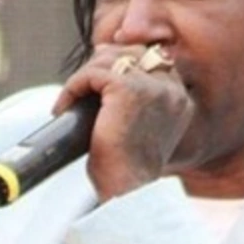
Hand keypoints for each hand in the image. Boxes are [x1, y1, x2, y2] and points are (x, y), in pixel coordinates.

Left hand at [54, 45, 192, 200]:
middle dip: (101, 64)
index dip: (121, 64)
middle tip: (80, 88)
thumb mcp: (137, 126)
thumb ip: (132, 92)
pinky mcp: (127, 89)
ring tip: (70, 101)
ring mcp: (152, 87)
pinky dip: (72, 87)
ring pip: (109, 59)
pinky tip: (64, 107)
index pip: (151, 58)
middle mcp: (172, 89)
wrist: (125, 192)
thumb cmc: (127, 170)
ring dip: (84, 77)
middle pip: (130, 52)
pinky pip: (91, 73)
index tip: (98, 80)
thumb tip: (104, 50)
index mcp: (180, 99)